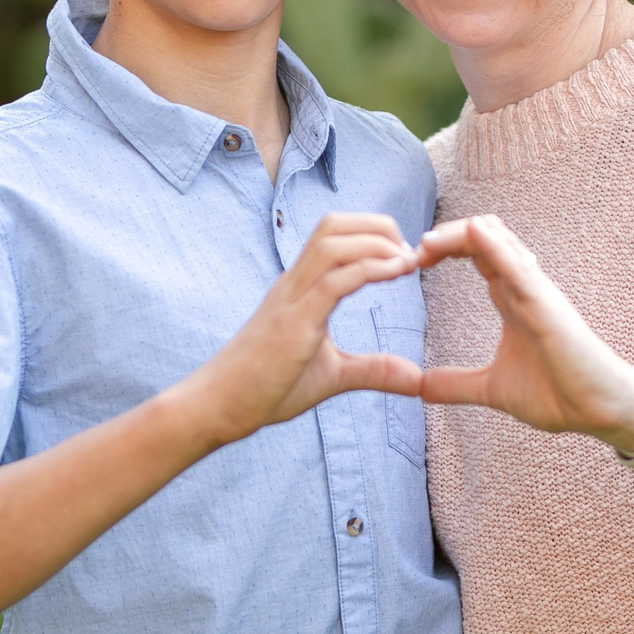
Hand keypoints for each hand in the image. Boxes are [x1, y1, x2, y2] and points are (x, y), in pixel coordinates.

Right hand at [173, 213, 423, 447]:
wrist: (219, 407)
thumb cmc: (266, 388)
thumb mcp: (332, 376)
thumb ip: (372, 370)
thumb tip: (415, 378)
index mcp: (299, 288)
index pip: (333, 235)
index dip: (373, 234)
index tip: (405, 257)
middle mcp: (294, 284)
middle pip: (333, 225)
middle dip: (378, 226)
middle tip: (410, 254)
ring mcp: (291, 300)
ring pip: (332, 244)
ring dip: (376, 243)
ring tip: (407, 260)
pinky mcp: (293, 323)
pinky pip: (332, 282)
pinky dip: (369, 269)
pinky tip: (396, 273)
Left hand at [414, 215, 633, 453]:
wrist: (599, 412)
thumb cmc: (558, 394)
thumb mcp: (492, 388)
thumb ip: (456, 384)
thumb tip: (419, 388)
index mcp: (510, 299)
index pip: (475, 253)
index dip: (443, 247)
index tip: (412, 262)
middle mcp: (522, 287)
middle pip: (483, 235)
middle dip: (446, 235)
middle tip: (414, 251)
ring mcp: (536, 292)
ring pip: (499, 240)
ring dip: (461, 234)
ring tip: (427, 243)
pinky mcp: (548, 306)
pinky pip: (520, 267)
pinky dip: (496, 247)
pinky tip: (473, 233)